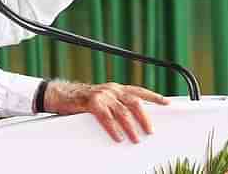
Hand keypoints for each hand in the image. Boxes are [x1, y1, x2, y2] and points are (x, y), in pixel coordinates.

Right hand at [43, 81, 169, 142]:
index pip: (139, 91)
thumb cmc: (83, 100)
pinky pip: (106, 117)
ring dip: (131, 127)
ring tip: (136, 139)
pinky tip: (118, 136)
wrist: (60, 95)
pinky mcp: (91, 102)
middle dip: (144, 117)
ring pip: (122, 111)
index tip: (167, 102)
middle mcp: (111, 89)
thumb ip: (117, 106)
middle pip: (134, 102)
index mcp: (116, 88)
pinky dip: (113, 128)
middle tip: (150, 131)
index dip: (153, 96)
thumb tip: (134, 120)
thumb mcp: (104, 100)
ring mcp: (102, 95)